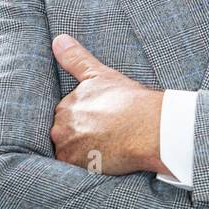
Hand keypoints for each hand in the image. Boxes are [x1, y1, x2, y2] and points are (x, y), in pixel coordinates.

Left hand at [49, 33, 163, 175]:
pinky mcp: (79, 167)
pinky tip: (106, 159)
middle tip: (107, 133)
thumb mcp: (101, 75)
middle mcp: (61, 127)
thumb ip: (76, 58)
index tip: (103, 119)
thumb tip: (58, 39)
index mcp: (65, 105)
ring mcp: (68, 148)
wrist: (150, 128)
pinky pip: (78, 169)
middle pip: (67, 134)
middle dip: (83, 135)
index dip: (87, 118)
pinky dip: (89, 165)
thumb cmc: (129, 100)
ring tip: (108, 147)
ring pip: (72, 152)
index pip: (68, 115)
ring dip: (84, 151)